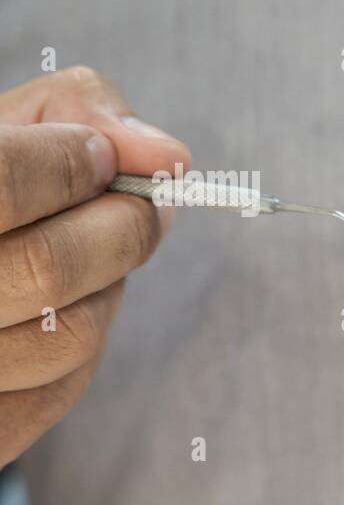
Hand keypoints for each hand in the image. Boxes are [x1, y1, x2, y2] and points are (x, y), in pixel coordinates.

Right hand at [0, 67, 189, 465]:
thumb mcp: (1, 127)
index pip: (2, 183)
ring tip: (87, 259)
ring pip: (70, 339)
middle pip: (49, 268)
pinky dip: (82, 348)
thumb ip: (76, 111)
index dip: (73, 166)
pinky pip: (60, 392)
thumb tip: (166, 154)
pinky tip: (59, 312)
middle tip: (136, 208)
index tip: (100, 158)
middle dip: (121, 228)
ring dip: (105, 291)